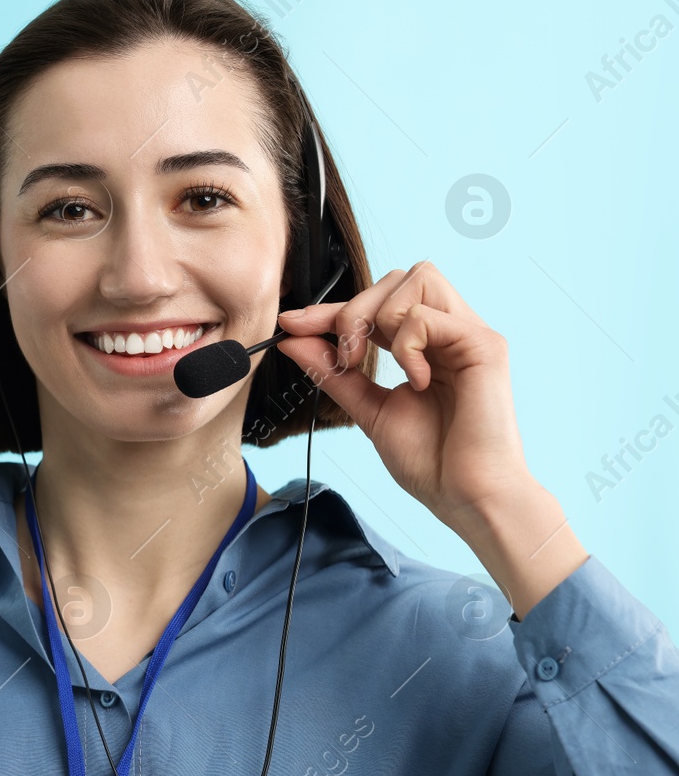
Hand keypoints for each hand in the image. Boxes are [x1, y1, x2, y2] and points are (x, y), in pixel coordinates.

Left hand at [273, 260, 585, 617]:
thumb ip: (334, 373)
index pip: (376, 302)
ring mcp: (470, 335)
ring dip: (379, 318)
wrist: (468, 498)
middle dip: (353, 310)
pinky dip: (406, 346)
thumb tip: (294, 340)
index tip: (291, 325)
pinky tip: (417, 381)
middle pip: (395, 278)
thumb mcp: (368, 410)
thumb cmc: (431, 462)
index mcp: (426, 345)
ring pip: (415, 279)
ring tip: (379, 366)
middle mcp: (451, 332)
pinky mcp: (485, 345)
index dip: (331, 309)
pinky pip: (426, 316)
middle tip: (344, 358)